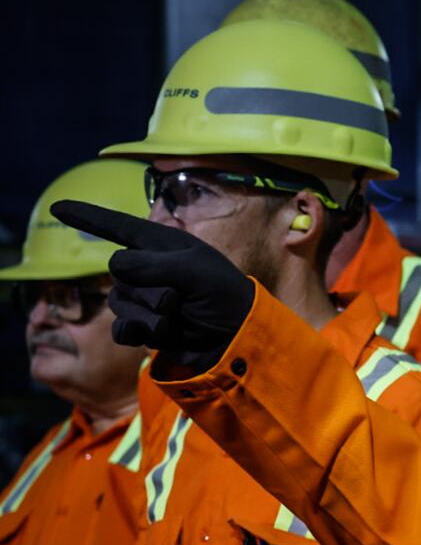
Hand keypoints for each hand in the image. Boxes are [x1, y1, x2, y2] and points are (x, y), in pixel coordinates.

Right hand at [51, 200, 254, 373]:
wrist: (238, 336)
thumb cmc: (224, 295)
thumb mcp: (194, 271)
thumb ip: (153, 265)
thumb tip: (114, 266)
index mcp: (161, 245)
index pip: (117, 226)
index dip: (86, 217)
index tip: (57, 208)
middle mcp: (148, 268)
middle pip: (119, 274)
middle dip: (150, 289)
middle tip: (181, 299)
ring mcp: (144, 298)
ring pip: (119, 303)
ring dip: (150, 314)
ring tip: (178, 317)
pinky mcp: (144, 327)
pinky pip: (121, 328)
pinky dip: (135, 331)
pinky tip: (153, 334)